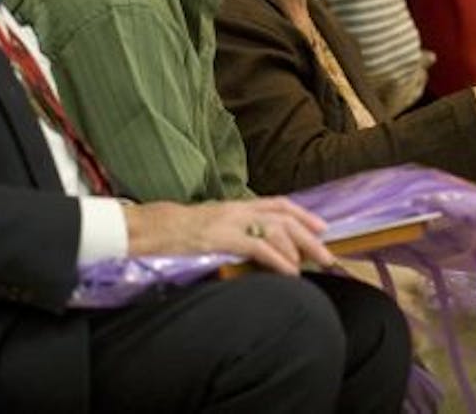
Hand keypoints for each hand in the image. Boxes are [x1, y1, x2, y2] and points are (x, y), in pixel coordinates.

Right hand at [124, 197, 333, 275]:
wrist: (148, 229)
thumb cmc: (175, 232)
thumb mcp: (209, 227)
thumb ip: (232, 232)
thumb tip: (253, 245)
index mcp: (235, 206)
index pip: (277, 203)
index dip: (302, 214)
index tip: (321, 227)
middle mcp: (237, 209)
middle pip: (283, 216)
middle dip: (309, 234)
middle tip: (327, 253)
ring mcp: (229, 222)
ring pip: (276, 228)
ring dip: (298, 248)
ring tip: (313, 265)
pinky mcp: (221, 238)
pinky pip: (257, 246)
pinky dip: (278, 259)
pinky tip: (290, 272)